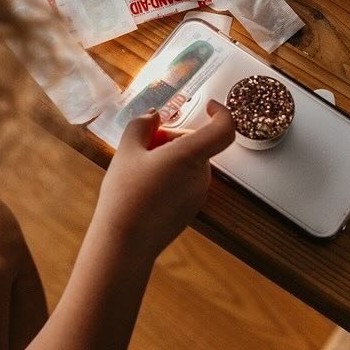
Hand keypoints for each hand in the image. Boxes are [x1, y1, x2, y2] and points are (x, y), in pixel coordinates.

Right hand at [93, 100, 234, 261]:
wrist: (125, 242)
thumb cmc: (125, 194)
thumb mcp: (127, 150)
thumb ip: (141, 124)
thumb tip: (153, 115)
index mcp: (190, 156)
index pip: (224, 129)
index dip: (221, 112)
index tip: (208, 106)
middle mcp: (201, 175)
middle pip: (195, 144)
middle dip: (170, 138)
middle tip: (142, 146)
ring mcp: (198, 194)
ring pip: (189, 163)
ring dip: (168, 157)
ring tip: (137, 169)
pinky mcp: (190, 209)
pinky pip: (185, 181)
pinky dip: (169, 176)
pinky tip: (143, 187)